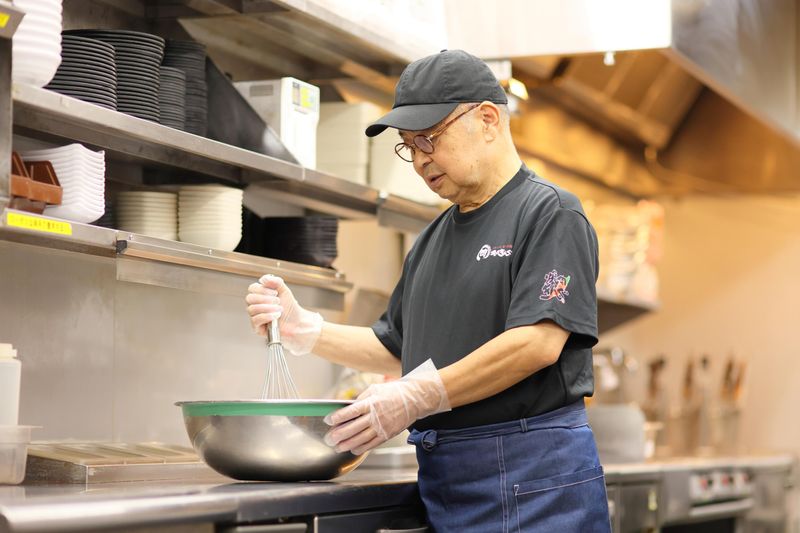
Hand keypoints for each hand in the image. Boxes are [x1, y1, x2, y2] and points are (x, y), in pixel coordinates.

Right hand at [245, 274, 322, 354]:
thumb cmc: (289, 307)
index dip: (262, 289)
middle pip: (249, 298)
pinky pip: (255, 320)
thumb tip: (265, 279)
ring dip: (267, 308)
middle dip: (265, 299)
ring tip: (279, 309)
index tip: (275, 292)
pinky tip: (276, 316)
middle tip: (278, 301)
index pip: (252, 288)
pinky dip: (266, 316)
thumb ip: (276, 282)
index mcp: (259, 295)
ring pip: (251, 309)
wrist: (297, 322)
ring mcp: (255, 316)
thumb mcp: (284, 291)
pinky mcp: (257, 328)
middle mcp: (255, 305)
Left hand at [323, 359, 450, 454]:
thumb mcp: (375, 389)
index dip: (337, 417)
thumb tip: (347, 408)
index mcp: (371, 402)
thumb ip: (361, 399)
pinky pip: (372, 444)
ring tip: (337, 447)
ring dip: (346, 444)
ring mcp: (382, 427)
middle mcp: (375, 416)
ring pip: (360, 439)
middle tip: (329, 438)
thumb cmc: (394, 392)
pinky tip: (353, 449)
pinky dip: (361, 448)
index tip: (328, 421)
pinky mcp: (387, 434)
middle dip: (338, 435)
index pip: (350, 412)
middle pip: (353, 428)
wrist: (414, 399)